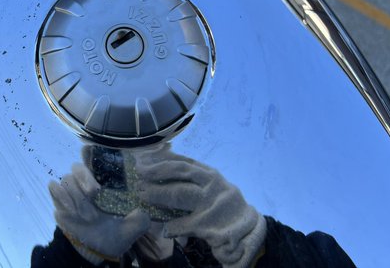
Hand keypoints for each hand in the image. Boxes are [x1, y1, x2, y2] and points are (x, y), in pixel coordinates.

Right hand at [49, 164, 150, 263]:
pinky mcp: (59, 198)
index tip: (94, 155)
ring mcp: (72, 189)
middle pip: (78, 166)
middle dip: (85, 177)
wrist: (94, 250)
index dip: (92, 153)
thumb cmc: (113, 235)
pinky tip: (71, 211)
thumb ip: (139, 219)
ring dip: (77, 197)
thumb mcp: (131, 229)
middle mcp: (86, 182)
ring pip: (67, 179)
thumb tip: (142, 210)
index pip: (95, 158)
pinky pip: (54, 187)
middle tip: (93, 193)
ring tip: (88, 217)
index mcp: (105, 182)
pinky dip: (61, 197)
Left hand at [135, 151, 265, 267]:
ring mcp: (212, 203)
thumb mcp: (211, 187)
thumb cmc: (224, 207)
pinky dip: (172, 226)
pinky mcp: (211, 224)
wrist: (250, 233)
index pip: (183, 160)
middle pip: (181, 171)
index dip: (161, 157)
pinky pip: (185, 224)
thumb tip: (161, 165)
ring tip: (142, 195)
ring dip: (159, 194)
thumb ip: (191, 178)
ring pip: (180, 194)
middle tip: (139, 173)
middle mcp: (213, 184)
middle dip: (157, 170)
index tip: (144, 157)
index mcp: (210, 174)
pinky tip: (162, 228)